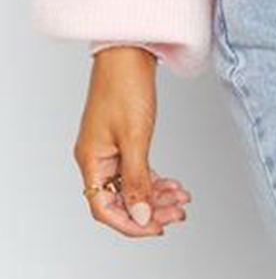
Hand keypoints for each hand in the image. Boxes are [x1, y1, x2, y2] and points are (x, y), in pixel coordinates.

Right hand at [73, 46, 191, 236]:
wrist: (129, 50)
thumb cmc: (126, 85)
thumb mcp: (135, 137)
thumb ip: (137, 179)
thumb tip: (140, 217)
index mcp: (91, 160)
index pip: (105, 208)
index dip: (131, 223)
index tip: (156, 228)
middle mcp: (97, 157)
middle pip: (120, 199)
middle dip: (149, 210)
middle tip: (178, 213)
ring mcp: (109, 148)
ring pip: (131, 185)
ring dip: (156, 195)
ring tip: (181, 200)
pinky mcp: (123, 138)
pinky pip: (137, 169)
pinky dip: (155, 178)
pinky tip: (174, 185)